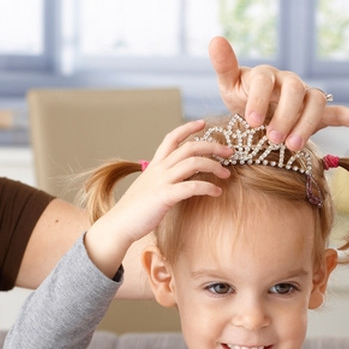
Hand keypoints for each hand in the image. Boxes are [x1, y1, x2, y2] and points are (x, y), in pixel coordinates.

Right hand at [83, 120, 231, 275]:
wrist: (118, 225)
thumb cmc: (135, 210)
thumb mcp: (149, 187)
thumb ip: (163, 179)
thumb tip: (179, 178)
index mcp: (155, 165)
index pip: (171, 138)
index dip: (188, 128)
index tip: (203, 123)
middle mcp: (159, 169)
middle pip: (189, 147)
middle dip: (212, 146)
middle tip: (229, 151)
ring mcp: (161, 182)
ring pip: (192, 163)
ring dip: (214, 166)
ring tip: (226, 174)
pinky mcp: (164, 197)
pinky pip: (191, 187)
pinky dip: (208, 187)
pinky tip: (217, 192)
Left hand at [209, 36, 348, 150]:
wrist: (257, 112)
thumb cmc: (242, 97)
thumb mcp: (229, 85)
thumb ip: (225, 65)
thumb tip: (215, 39)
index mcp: (266, 74)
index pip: (266, 80)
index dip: (259, 99)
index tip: (252, 122)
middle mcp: (289, 82)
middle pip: (294, 90)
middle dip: (285, 116)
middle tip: (273, 139)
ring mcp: (305, 96)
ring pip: (315, 101)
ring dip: (307, 123)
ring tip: (293, 147)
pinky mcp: (318, 113)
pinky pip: (338, 112)